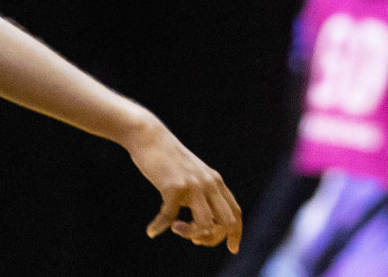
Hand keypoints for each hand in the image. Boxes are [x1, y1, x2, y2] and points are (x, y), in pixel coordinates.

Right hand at [124, 113, 242, 250]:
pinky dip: (159, 227)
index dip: (236, 233)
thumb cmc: (168, 161)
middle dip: (212, 238)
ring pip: (205, 225)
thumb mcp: (191, 176)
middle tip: (194, 238)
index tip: (232, 248)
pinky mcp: (174, 186)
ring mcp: (193, 185)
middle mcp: (209, 183)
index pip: (236, 212)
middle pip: (226, 222)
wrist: (150, 138)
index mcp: (216, 182)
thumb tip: (202, 222)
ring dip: (190, 235)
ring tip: (176, 229)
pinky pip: (170, 218)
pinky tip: (151, 230)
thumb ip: (201, 194)